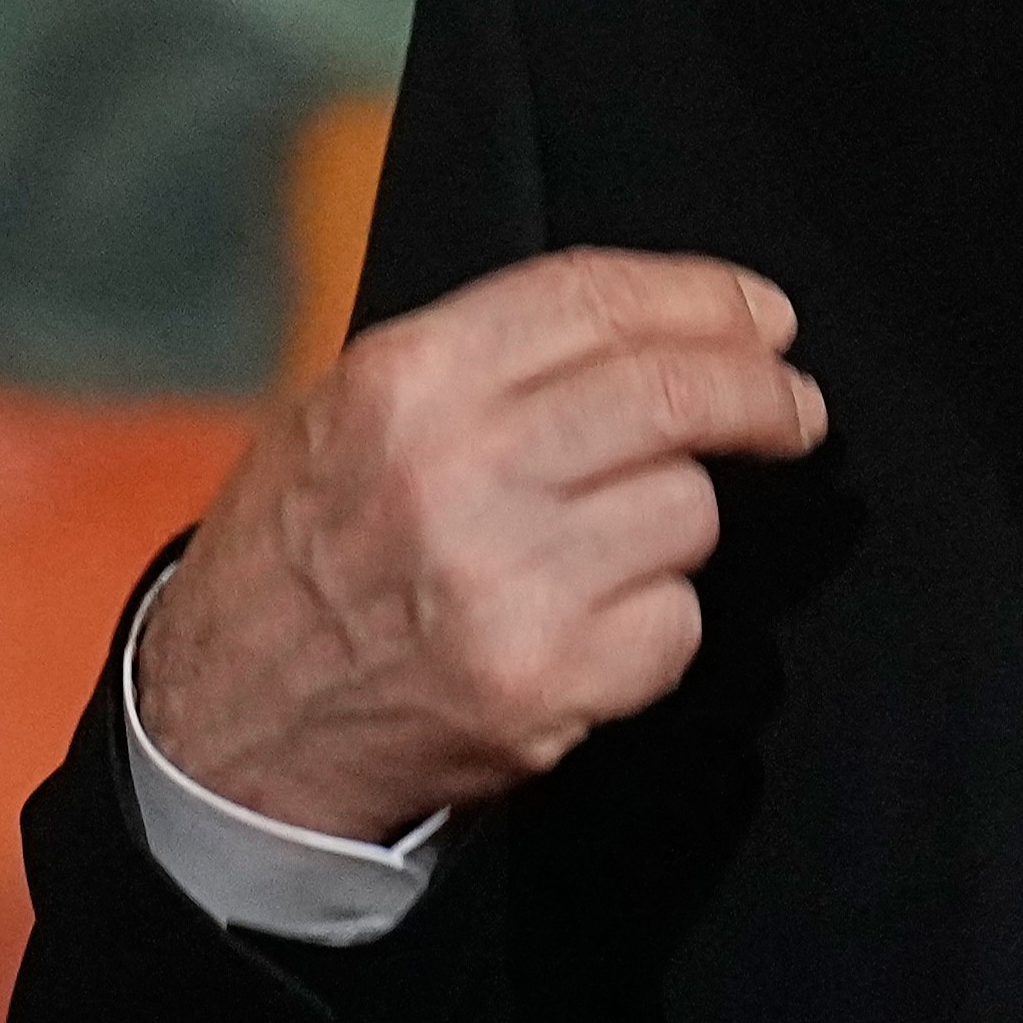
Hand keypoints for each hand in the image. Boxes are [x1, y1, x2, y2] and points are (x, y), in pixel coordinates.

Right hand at [133, 248, 826, 841]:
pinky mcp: (547, 683)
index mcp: (406, 380)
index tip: (764, 315)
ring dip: (675, 523)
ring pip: (687, 510)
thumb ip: (487, 358)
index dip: (707, 297)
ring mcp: (507, 582)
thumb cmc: (301, 552)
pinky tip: (588, 624)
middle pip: (673, 395)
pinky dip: (655, 624)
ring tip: (608, 544)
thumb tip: (662, 326)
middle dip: (760, 391)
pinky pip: (676, 624)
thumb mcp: (347, 409)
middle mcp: (457, 470)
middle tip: (792, 404)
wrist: (230, 725)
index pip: (599, 298)